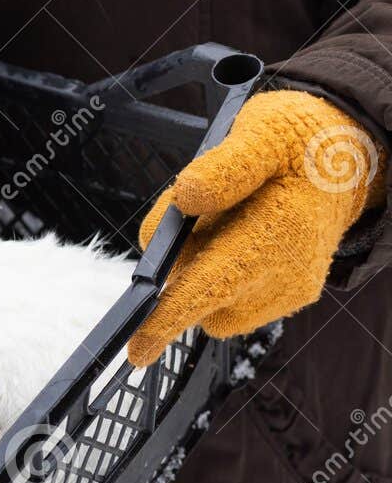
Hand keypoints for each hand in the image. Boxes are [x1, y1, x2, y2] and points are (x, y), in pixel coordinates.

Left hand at [127, 90, 385, 366]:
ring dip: (201, 273)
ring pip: (214, 304)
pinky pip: (231, 302)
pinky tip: (240, 239)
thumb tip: (186, 200)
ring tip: (226, 223)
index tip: (137, 349)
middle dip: (182, 271)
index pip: (214, 282)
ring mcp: (291, 289)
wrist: (344, 161)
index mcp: (281, 228)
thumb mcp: (259, 132)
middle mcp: (290, 271)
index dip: (170, 315)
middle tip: (199, 217)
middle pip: (204, 299)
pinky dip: (220, 277)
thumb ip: (224, 166)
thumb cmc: (292, 143)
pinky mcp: (289, 297)